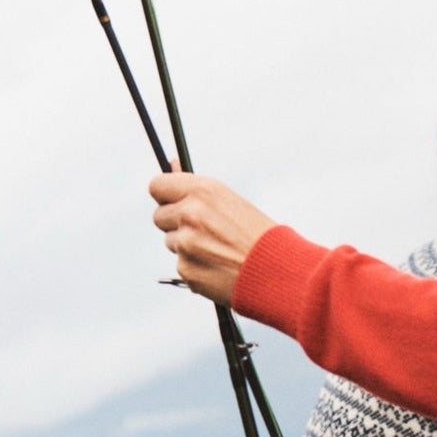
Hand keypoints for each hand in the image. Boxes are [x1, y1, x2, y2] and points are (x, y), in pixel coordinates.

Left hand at [150, 170, 275, 305]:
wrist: (279, 273)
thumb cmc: (259, 236)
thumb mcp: (230, 202)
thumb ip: (196, 189)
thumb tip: (171, 164)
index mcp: (202, 191)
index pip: (157, 186)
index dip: (165, 195)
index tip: (171, 202)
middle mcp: (190, 214)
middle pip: (159, 216)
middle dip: (175, 224)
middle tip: (203, 232)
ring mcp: (186, 243)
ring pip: (171, 242)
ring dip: (187, 247)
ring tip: (218, 252)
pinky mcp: (186, 269)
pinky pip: (181, 265)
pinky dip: (196, 268)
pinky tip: (219, 268)